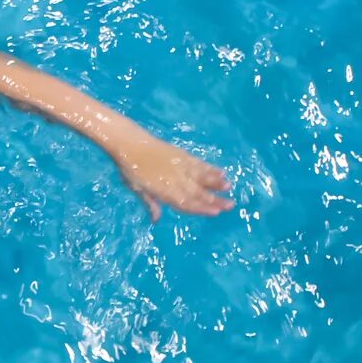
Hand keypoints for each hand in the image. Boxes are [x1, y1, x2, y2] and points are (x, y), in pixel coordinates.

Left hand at [109, 130, 233, 220]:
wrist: (130, 142)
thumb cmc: (130, 168)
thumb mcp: (137, 188)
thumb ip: (150, 202)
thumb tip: (156, 220)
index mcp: (163, 190)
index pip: (185, 202)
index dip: (201, 208)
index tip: (215, 212)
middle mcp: (175, 179)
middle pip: (197, 192)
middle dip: (215, 199)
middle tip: (231, 205)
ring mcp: (180, 165)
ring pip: (201, 177)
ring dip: (216, 182)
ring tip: (229, 187)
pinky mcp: (181, 155)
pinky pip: (199, 163)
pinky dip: (210, 168)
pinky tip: (220, 171)